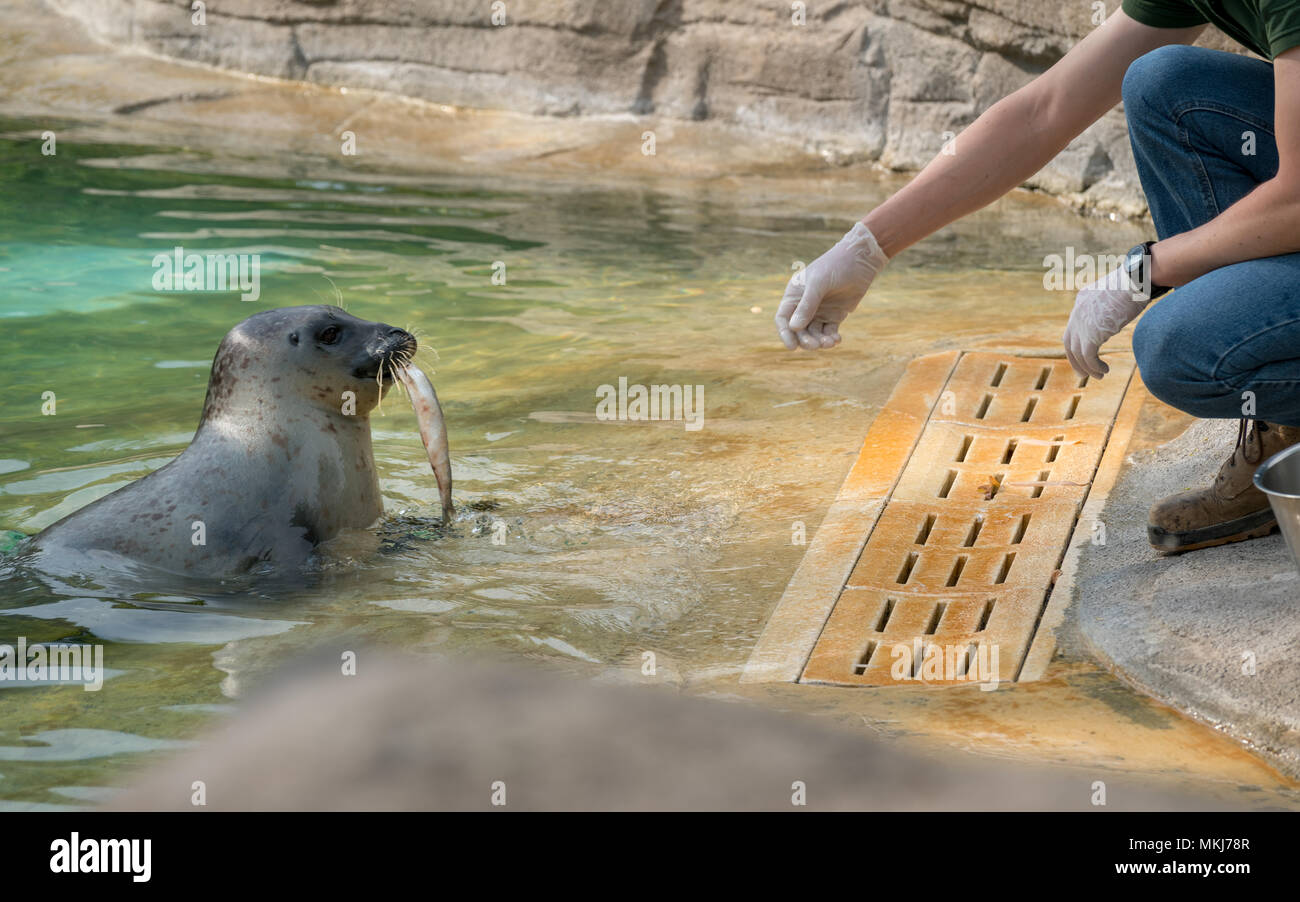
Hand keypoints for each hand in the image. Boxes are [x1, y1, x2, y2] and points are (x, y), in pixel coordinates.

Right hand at [775, 222, 888, 349]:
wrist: (861, 260)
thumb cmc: (835, 266)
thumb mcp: (819, 283)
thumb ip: (807, 305)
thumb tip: (794, 328)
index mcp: (794, 295)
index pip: (783, 318)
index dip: (785, 333)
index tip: (792, 347)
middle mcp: (804, 305)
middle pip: (798, 330)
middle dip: (805, 340)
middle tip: (816, 345)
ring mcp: (820, 311)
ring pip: (814, 333)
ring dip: (819, 341)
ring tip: (830, 343)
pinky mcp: (834, 315)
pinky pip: (829, 332)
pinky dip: (831, 338)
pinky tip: (837, 340)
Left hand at [1063, 268, 1149, 378]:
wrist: (1136, 278)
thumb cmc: (1136, 281)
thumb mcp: (1117, 293)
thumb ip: (1111, 305)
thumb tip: (1119, 313)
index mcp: (1082, 299)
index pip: (1074, 325)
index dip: (1078, 341)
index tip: (1086, 353)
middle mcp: (1078, 311)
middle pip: (1069, 341)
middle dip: (1075, 359)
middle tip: (1083, 372)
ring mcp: (1082, 322)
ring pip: (1077, 352)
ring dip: (1087, 367)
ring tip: (1099, 375)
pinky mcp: (1091, 333)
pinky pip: (1088, 356)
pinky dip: (1094, 367)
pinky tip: (1103, 371)